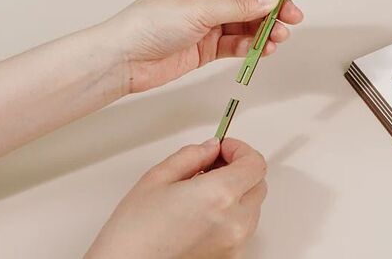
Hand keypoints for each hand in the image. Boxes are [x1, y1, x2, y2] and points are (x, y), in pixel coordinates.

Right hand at [85, 138, 266, 258]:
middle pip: (258, 184)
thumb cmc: (133, 235)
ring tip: (203, 190)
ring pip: (252, 207)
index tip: (223, 148)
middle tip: (213, 164)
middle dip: (239, 169)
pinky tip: (204, 212)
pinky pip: (242, 228)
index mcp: (219, 196)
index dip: (240, 150)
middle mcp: (233, 222)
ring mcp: (234, 245)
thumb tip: (210, 148)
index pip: (255, 163)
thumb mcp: (158, 178)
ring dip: (237, 192)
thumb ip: (191, 155)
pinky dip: (231, 215)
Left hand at [103, 0, 303, 92]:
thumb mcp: (199, 10)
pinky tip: (264, 50)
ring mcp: (210, 22)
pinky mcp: (208, 46)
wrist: (124, 60)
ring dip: (266, 29)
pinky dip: (252, 46)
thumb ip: (239, 5)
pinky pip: (237, 43)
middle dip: (274, 7)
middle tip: (293, 18)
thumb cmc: (151, 23)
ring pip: (247, 22)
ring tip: (279, 38)